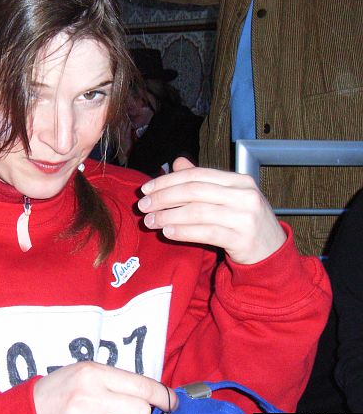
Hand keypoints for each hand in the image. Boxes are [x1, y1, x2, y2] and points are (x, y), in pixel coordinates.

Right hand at [34, 361, 176, 413]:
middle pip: (140, 411)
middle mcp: (89, 396)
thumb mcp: (84, 374)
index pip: (143, 386)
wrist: (27, 413)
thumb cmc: (59, 392)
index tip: (171, 403)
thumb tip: (153, 397)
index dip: (164, 397)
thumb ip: (115, 382)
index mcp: (92, 373)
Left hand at [137, 157, 285, 264]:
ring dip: (168, 216)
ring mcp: (246, 217)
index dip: (167, 180)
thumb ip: (202, 181)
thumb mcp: (226, 197)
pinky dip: (183, 232)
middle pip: (194, 191)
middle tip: (142, 206)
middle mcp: (244, 195)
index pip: (196, 175)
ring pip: (198, 212)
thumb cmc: (243, 221)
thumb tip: (176, 162)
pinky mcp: (243, 239)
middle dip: (163, 197)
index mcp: (239, 180)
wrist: (271, 251)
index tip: (145, 189)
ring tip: (150, 221)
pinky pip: (206, 233)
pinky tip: (168, 232)